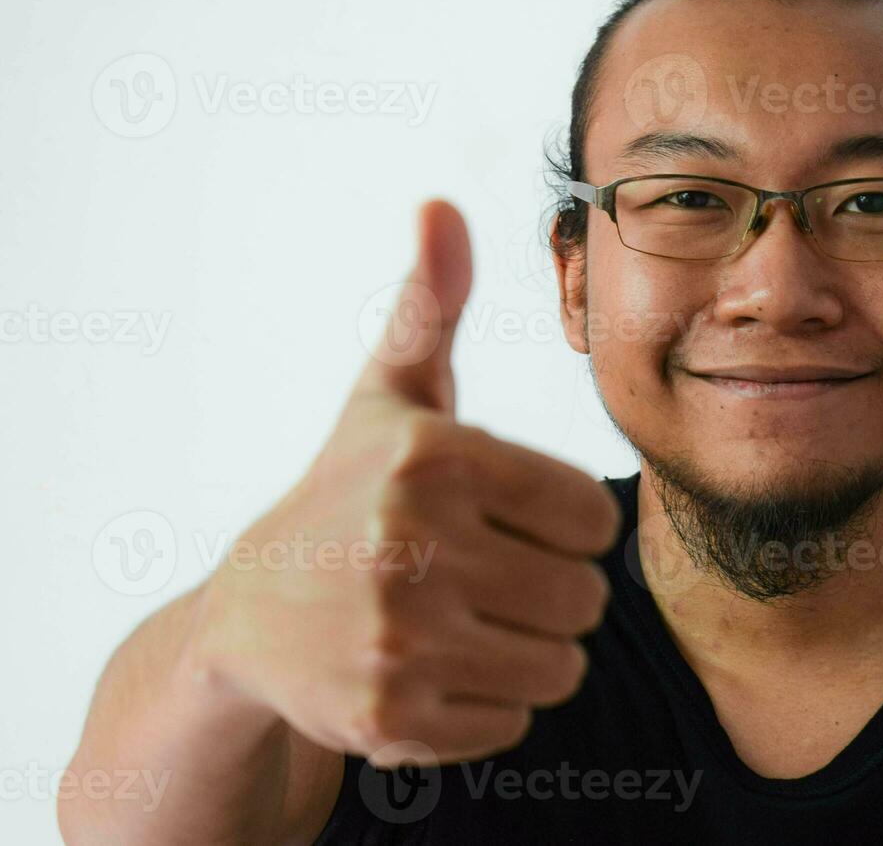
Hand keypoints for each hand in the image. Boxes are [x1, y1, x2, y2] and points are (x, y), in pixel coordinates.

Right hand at [187, 200, 619, 767]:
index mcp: (433, 458)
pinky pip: (513, 720)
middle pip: (585, 596)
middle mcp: (410, 547)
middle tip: (487, 578)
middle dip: (551, 591)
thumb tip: (441, 204)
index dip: (562, 525)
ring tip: (467, 621)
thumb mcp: (388, 394)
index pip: (592, 517)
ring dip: (528, 648)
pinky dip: (490, 702)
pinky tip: (436, 667)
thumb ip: (431, 305)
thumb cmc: (346, 490)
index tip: (513, 522)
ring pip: (559, 664)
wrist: (248, 616)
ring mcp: (396, 640)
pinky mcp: (389, 719)